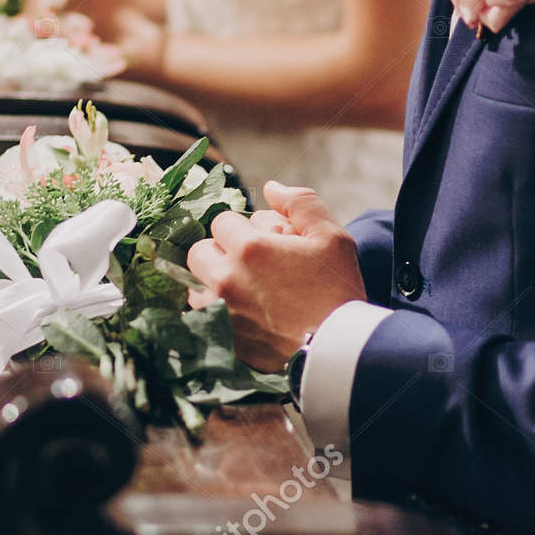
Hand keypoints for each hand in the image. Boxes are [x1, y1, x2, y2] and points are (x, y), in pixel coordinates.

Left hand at [186, 182, 366, 372]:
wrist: (338, 348)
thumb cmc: (338, 290)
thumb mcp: (332, 236)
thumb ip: (301, 202)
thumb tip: (270, 187)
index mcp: (249, 248)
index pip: (222, 221)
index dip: (244, 228)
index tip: (265, 242)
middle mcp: (226, 279)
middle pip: (199, 252)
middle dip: (221, 252)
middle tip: (251, 265)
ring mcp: (221, 312)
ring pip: (196, 287)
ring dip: (214, 284)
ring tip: (245, 292)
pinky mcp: (223, 340)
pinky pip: (204, 319)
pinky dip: (216, 314)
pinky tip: (243, 315)